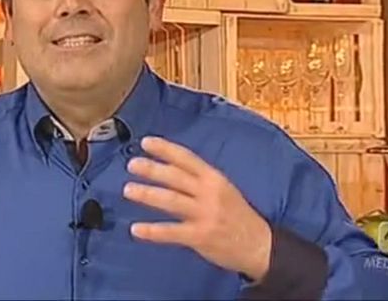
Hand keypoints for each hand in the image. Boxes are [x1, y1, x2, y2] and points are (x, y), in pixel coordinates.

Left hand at [123, 136, 272, 281]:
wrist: (260, 245)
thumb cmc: (237, 216)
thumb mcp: (223, 189)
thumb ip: (199, 180)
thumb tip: (168, 169)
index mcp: (214, 179)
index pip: (186, 158)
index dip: (165, 149)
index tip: (146, 142)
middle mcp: (209, 193)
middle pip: (176, 177)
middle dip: (152, 169)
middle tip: (132, 164)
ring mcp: (205, 214)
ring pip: (171, 200)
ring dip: (148, 194)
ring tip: (128, 190)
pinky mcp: (201, 236)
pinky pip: (172, 232)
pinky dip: (153, 231)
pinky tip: (136, 229)